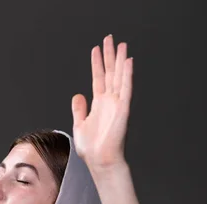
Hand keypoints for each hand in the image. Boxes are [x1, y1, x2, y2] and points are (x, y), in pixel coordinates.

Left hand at [71, 35, 132, 169]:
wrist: (100, 160)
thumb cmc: (92, 148)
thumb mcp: (80, 124)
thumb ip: (79, 109)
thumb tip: (78, 95)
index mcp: (99, 104)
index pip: (98, 78)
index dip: (97, 63)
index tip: (96, 49)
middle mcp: (109, 101)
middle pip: (110, 73)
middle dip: (109, 55)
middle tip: (109, 39)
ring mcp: (117, 104)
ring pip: (119, 77)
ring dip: (120, 60)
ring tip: (120, 45)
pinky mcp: (123, 109)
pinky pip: (126, 89)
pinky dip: (127, 75)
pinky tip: (128, 62)